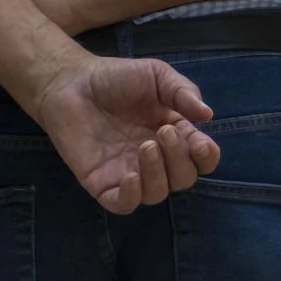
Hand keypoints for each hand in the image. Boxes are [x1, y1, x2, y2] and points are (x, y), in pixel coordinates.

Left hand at [26, 52, 221, 214]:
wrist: (72, 82)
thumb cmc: (117, 78)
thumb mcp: (157, 75)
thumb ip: (182, 92)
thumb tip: (208, 115)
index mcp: (175, 136)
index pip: (201, 159)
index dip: (206, 156)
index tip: (198, 143)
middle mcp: (155, 159)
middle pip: (183, 179)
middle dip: (180, 160)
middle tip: (163, 132)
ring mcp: (129, 173)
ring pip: (156, 193)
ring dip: (158, 174)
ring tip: (146, 145)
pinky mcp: (102, 183)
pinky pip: (123, 204)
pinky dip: (132, 196)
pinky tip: (131, 176)